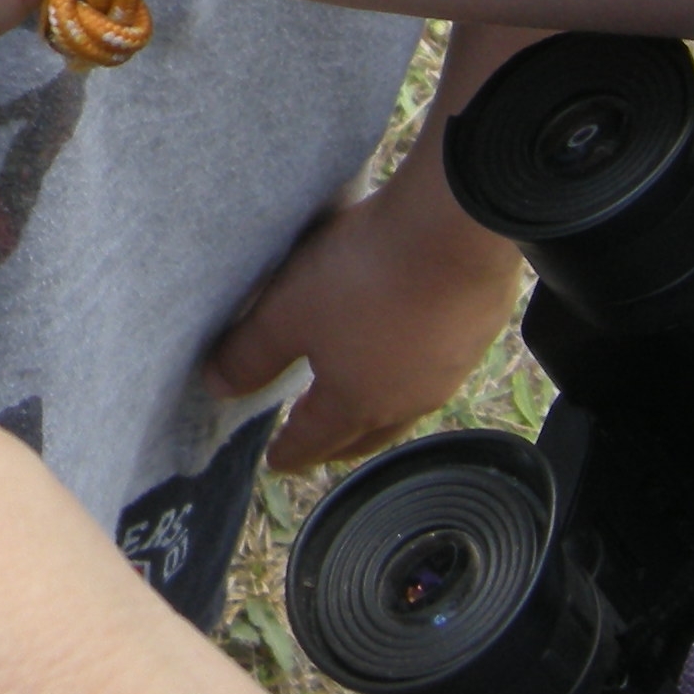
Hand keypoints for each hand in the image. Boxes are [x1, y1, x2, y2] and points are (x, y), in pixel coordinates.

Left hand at [203, 176, 520, 473]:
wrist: (457, 229)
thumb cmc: (364, 275)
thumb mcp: (287, 310)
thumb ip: (251, 352)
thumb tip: (218, 386)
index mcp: (357, 402)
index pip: (316, 440)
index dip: (291, 451)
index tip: (278, 463)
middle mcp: (408, 398)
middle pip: (366, 435)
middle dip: (337, 443)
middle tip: (318, 444)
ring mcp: (449, 369)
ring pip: (406, 405)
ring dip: (378, 410)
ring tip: (360, 399)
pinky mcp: (475, 332)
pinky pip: (437, 368)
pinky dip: (412, 371)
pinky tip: (408, 349)